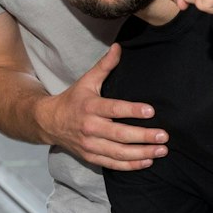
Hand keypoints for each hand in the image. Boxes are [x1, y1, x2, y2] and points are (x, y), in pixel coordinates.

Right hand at [32, 44, 168, 170]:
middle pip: (120, 135)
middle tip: (163, 136)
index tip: (151, 112)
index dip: (132, 111)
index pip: (114, 109)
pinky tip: (147, 161)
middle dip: (144, 137)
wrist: (49, 122)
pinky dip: (130, 165)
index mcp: (90, 106)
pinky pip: (113, 164)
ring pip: (119, 153)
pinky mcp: (91, 157)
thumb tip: (118, 47)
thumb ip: (104, 66)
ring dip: (142, 153)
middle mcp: (90, 127)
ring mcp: (90, 145)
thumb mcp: (86, 81)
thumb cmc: (73, 100)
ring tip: (161, 150)